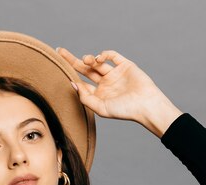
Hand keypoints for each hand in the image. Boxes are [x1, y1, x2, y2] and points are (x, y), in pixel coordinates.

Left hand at [56, 47, 178, 129]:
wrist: (145, 104)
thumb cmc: (124, 110)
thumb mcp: (100, 108)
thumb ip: (85, 98)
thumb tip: (72, 84)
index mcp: (99, 95)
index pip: (82, 84)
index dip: (72, 77)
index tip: (64, 74)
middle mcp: (106, 84)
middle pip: (86, 70)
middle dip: (73, 61)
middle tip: (60, 52)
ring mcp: (115, 74)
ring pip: (97, 62)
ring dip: (89, 59)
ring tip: (86, 60)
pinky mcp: (124, 65)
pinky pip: (112, 55)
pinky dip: (104, 54)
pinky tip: (99, 59)